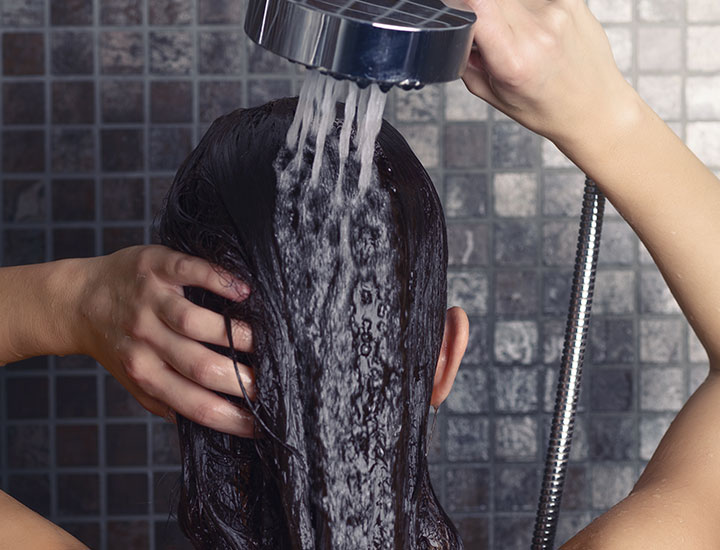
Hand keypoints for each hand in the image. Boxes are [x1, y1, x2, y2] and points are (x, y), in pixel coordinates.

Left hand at [77, 245, 255, 436]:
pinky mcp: (155, 267)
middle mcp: (146, 340)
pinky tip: (244, 291)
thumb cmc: (115, 341)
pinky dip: (219, 281)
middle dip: (243, 378)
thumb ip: (166, 401)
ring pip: (195, 323)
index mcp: (145, 373)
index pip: (194, 404)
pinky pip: (190, 273)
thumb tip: (211, 422)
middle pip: (200, 366)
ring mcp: (150, 302)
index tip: (262, 423)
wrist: (77, 300)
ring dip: (236, 333)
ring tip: (263, 340)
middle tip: (272, 381)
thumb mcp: (133, 379)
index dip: (232, 418)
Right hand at [461, 0, 636, 145]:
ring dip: (505, 11)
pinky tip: (539, 31)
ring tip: (519, 37)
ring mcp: (559, 9)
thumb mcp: (492, 93)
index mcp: (514, 59)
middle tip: (488, 33)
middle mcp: (539, 29)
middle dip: (481, 10)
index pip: (476, 4)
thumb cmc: (546, 108)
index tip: (457, 13)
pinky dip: (527, 9)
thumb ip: (466, 58)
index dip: (459, 5)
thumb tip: (455, 27)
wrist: (595, 107)